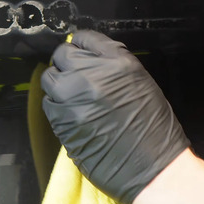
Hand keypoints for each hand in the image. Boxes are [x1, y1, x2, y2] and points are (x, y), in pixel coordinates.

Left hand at [41, 30, 189, 203]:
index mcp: (118, 62)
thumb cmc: (154, 126)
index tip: (80, 51)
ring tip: (71, 95)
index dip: (81, 45)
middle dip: (66, 62)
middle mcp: (91, 75)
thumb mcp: (141, 81)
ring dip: (58, 83)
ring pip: (50, 78)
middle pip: (62, 54)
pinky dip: (56, 105)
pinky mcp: (61, 121)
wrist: (152, 165)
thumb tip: (90, 56)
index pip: (86, 38)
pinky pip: (49, 103)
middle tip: (74, 74)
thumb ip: (113, 64)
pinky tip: (70, 113)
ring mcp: (73, 97)